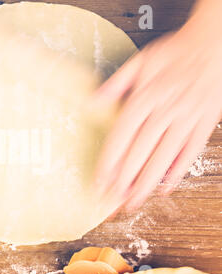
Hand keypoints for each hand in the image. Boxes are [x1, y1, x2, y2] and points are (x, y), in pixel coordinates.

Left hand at [92, 14, 221, 213]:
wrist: (215, 43)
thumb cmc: (175, 52)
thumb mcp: (141, 60)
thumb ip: (117, 83)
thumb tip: (92, 101)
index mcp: (145, 97)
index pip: (121, 136)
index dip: (109, 161)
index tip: (99, 180)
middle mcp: (165, 110)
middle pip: (140, 151)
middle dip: (124, 179)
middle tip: (112, 201)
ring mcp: (186, 119)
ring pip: (164, 157)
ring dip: (147, 182)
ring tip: (133, 202)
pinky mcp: (204, 123)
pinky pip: (190, 152)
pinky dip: (178, 172)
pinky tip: (165, 188)